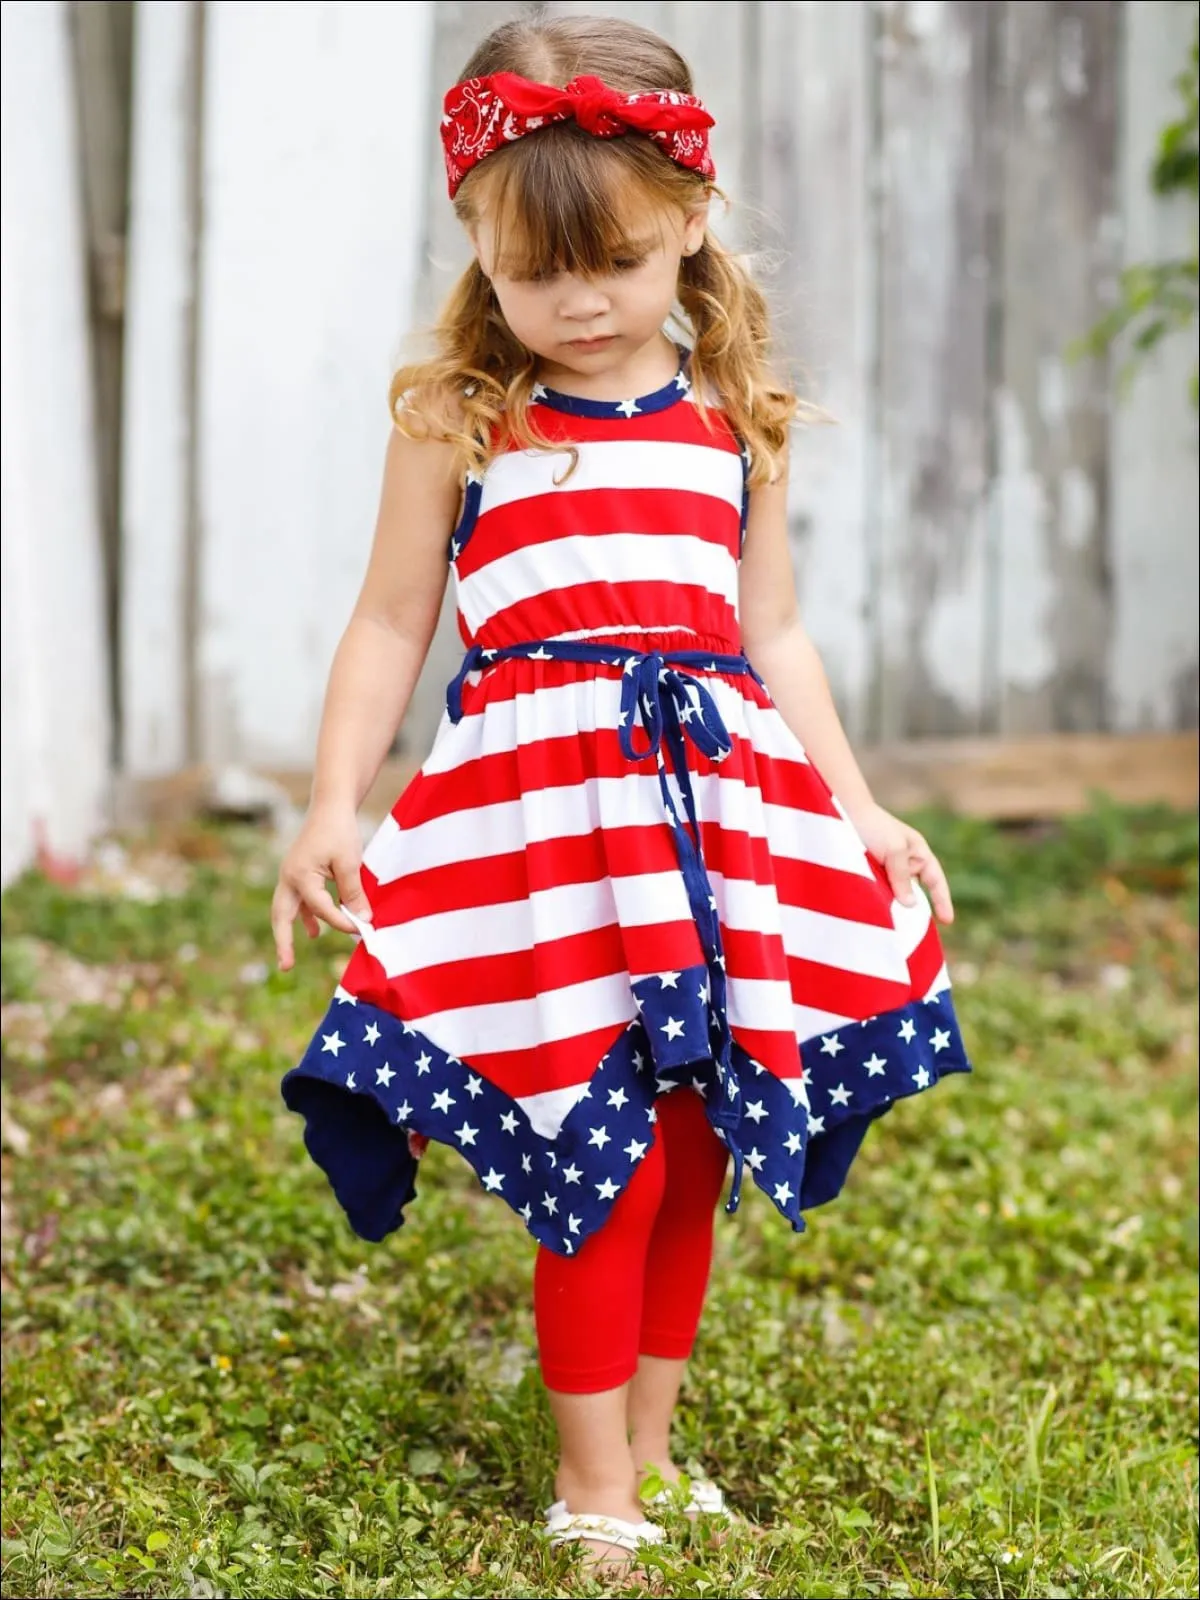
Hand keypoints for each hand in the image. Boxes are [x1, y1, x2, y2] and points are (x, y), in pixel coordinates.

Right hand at [271, 803, 373, 969]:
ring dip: (289, 931)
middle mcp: (289, 877)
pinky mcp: (299, 873)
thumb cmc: (340, 831)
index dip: (342, 921)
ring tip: (290, 957)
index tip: (362, 930)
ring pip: (286, 910)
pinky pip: (297, 901)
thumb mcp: (350, 862)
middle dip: (283, 942)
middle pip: (281, 916)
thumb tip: (363, 920)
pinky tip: (314, 932)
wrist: (331, 805)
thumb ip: (354, 893)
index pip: (321, 908)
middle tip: (285, 966)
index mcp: (299, 875)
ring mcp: (291, 875)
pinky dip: (304, 917)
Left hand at [849, 802, 953, 924]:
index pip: (935, 880)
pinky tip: (877, 916)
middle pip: (915, 892)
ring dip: (895, 909)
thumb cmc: (874, 826)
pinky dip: (880, 903)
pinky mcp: (868, 874)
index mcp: (917, 853)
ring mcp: (885, 869)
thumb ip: (902, 877)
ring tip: (897, 930)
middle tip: (918, 933)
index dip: (942, 900)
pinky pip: (879, 893)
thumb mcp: (894, 849)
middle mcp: (904, 862)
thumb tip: (911, 905)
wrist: (841, 812)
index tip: (947, 921)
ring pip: (895, 895)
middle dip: (917, 911)